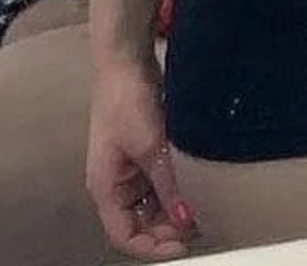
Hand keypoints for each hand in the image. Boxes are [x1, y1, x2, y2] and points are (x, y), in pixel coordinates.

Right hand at [86, 54, 195, 259]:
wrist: (125, 59)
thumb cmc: (124, 99)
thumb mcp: (149, 146)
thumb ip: (168, 185)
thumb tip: (186, 219)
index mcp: (106, 188)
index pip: (125, 236)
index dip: (152, 248)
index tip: (182, 244)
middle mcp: (116, 184)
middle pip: (141, 224)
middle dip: (167, 229)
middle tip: (199, 223)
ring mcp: (130, 168)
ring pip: (153, 205)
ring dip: (174, 209)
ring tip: (201, 206)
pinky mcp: (144, 153)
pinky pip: (159, 183)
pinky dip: (175, 188)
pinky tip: (195, 185)